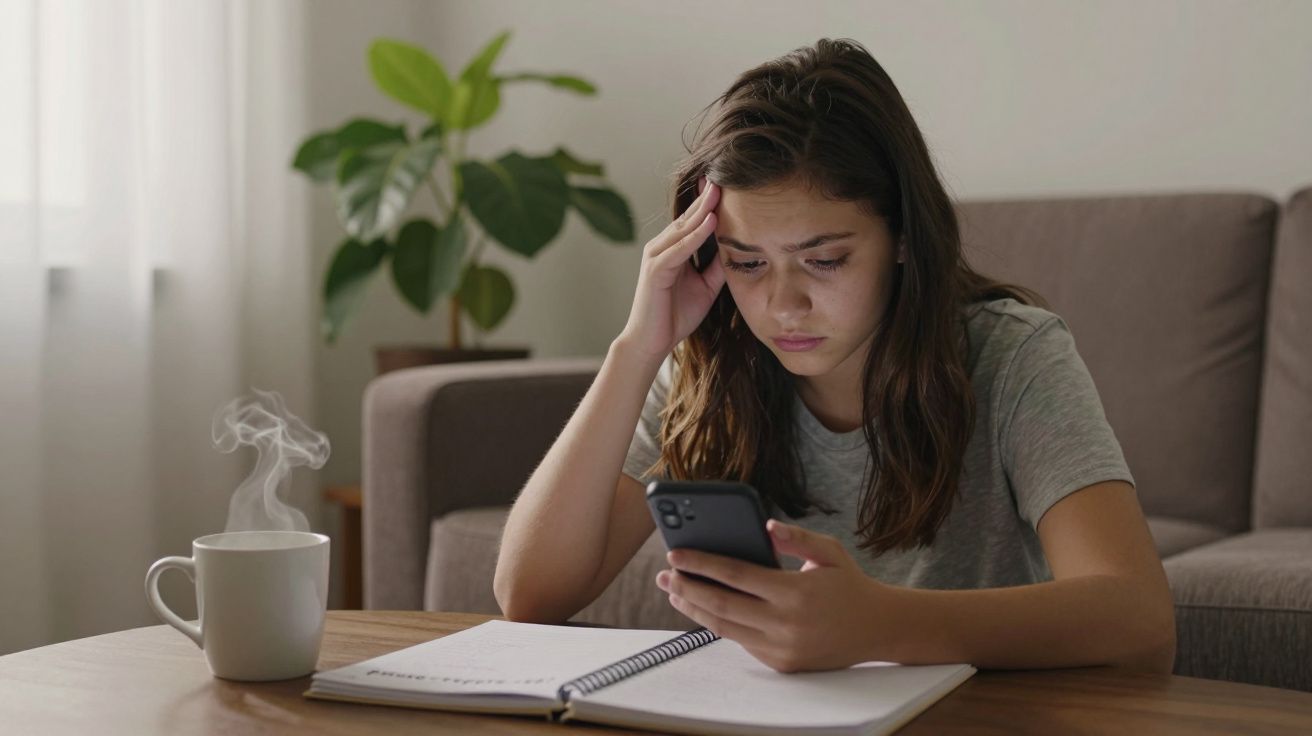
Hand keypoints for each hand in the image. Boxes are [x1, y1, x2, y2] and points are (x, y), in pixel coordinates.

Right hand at [616, 176, 724, 364]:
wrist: (652, 343)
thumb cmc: (675, 316)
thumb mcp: (705, 287)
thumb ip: (716, 267)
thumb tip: (736, 249)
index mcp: (671, 250)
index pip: (692, 221)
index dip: (707, 203)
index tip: (725, 184)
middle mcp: (660, 248)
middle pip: (687, 218)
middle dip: (706, 198)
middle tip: (723, 176)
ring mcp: (655, 257)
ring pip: (683, 228)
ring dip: (702, 210)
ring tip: (720, 191)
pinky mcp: (655, 270)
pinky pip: (679, 249)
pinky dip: (695, 235)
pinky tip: (711, 222)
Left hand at [655, 519, 903, 671]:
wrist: (876, 629)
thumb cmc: (849, 584)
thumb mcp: (830, 551)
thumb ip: (797, 537)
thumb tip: (765, 524)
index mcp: (794, 592)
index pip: (734, 575)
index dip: (701, 563)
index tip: (675, 554)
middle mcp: (784, 624)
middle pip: (720, 605)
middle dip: (686, 587)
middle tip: (664, 574)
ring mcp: (781, 648)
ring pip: (724, 628)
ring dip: (694, 609)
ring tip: (675, 592)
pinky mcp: (781, 664)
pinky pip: (741, 642)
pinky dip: (719, 624)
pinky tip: (703, 608)